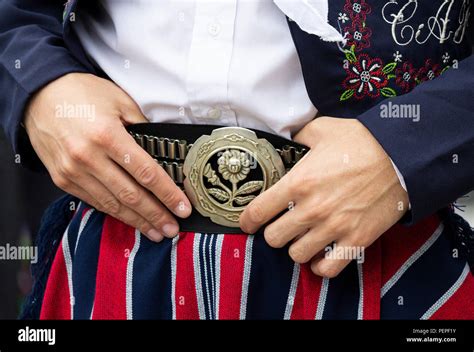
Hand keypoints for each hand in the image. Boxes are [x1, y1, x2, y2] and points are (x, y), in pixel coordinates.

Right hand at [25, 73, 191, 241]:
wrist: (38, 94)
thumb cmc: (82, 93)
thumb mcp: (120, 101)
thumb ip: (143, 128)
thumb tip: (163, 152)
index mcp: (107, 136)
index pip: (146, 173)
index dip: (168, 194)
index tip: (183, 208)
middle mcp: (88, 157)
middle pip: (131, 195)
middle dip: (156, 215)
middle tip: (173, 229)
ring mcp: (73, 172)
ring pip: (112, 205)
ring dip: (137, 221)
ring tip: (157, 232)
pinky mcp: (63, 180)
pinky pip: (94, 202)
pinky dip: (115, 213)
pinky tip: (131, 220)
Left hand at [239, 117, 408, 276]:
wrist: (401, 155)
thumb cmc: (360, 140)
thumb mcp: (321, 130)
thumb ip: (297, 138)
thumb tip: (285, 142)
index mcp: (298, 183)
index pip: (258, 212)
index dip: (247, 221)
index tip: (248, 223)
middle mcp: (311, 209)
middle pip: (274, 239)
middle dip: (274, 233)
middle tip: (281, 226)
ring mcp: (334, 227)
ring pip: (297, 255)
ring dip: (296, 247)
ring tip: (303, 238)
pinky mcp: (356, 240)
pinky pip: (329, 268)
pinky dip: (321, 265)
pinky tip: (321, 255)